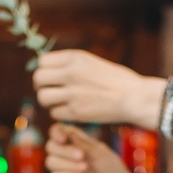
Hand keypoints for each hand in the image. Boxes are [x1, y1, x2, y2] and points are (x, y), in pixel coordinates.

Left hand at [33, 50, 163, 129]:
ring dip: (48, 102)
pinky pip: (54, 114)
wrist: (134, 97)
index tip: (51, 77)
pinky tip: (71, 111)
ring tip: (60, 102)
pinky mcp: (76, 112)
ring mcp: (73, 93)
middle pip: (38, 79)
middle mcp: (71, 73)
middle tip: (51, 91)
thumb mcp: (92, 62)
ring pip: (43, 98)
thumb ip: (71, 65)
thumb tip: (48, 71)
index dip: (45, 71)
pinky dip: (60, 114)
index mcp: (75, 58)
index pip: (42, 61)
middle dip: (41, 86)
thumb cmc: (116, 80)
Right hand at [45, 126, 148, 172]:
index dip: (56, 133)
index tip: (63, 138)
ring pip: (50, 162)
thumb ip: (83, 142)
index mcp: (73, 140)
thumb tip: (67, 131)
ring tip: (84, 167)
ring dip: (67, 164)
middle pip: (50, 146)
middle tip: (81, 156)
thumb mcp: (99, 151)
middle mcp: (64, 153)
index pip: (57, 131)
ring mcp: (62, 168)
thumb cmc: (110, 167)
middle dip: (64, 151)